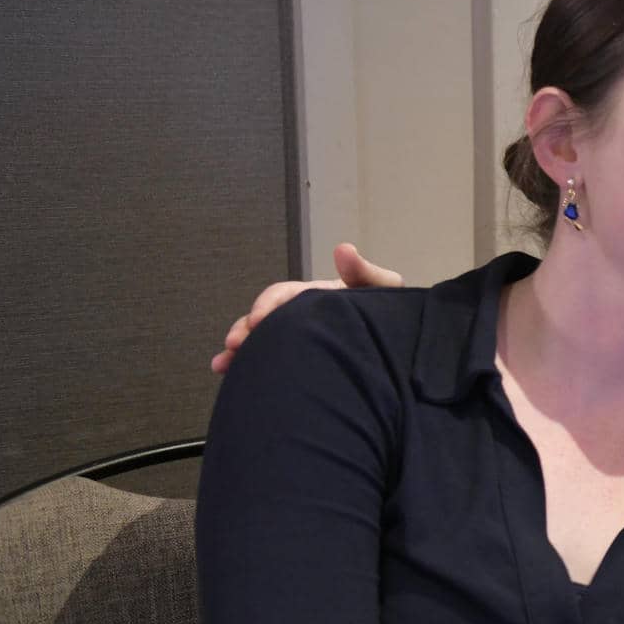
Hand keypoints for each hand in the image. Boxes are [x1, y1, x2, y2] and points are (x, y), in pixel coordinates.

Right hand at [211, 243, 404, 373]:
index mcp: (316, 295)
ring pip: (262, 339)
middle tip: (234, 344)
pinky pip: (271, 359)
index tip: (257, 319)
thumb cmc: (390, 311)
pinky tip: (228, 373)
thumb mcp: (383, 289)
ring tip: (223, 364)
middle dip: (246, 329)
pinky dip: (247, 365)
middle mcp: (302, 315)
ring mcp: (301, 337)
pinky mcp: (302, 358)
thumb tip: (343, 249)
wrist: (400, 343)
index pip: (285, 295)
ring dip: (240, 349)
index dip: (268, 304)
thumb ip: (365, 272)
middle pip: (266, 318)